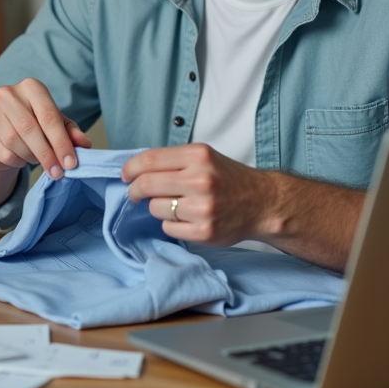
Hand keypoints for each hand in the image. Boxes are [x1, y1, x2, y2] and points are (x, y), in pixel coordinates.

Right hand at [0, 78, 91, 210]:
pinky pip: (4, 153)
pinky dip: (17, 161)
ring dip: (32, 157)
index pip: (49, 116)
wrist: (1, 136)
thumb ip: (71, 132)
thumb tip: (86, 145)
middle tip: (59, 172)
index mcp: (31, 87)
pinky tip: (21, 158)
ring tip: (38, 159)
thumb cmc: (33, 126)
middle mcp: (8, 94)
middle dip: (48, 154)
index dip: (61, 142)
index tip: (71, 163)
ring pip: (16, 142)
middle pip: (31, 129)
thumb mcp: (55, 126)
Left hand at [121, 144, 276, 245]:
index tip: (126, 175)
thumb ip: (173, 161)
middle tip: (134, 194)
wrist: (262, 203)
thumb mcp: (205, 157)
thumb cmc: (228, 179)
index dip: (130, 168)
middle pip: (147, 185)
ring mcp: (203, 208)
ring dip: (156, 208)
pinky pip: (168, 228)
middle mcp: (200, 180)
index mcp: (198, 156)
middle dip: (134, 191)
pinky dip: (171, 224)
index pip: (149, 160)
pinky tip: (185, 218)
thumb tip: (135, 169)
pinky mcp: (204, 231)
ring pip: (155, 208)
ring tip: (172, 205)